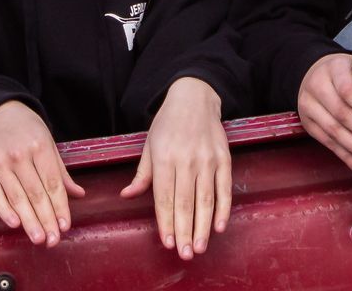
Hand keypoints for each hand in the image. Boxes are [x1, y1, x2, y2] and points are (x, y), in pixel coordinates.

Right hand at [0, 101, 83, 246]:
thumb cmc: (28, 130)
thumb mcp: (49, 143)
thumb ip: (61, 172)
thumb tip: (79, 194)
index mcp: (39, 147)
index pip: (52, 183)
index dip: (60, 207)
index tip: (65, 226)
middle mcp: (19, 155)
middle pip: (35, 194)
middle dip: (46, 220)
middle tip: (53, 240)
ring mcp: (0, 163)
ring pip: (17, 198)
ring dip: (29, 221)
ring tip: (39, 238)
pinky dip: (4, 211)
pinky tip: (15, 224)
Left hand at [119, 77, 230, 259]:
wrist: (194, 97)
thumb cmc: (168, 123)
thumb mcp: (149, 145)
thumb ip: (142, 174)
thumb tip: (127, 195)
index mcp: (164, 158)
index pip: (164, 197)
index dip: (166, 221)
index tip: (167, 242)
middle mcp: (186, 160)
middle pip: (185, 202)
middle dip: (184, 231)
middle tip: (183, 254)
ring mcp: (207, 159)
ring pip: (205, 199)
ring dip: (202, 226)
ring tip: (199, 247)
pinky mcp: (224, 158)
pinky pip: (224, 188)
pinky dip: (223, 209)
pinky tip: (219, 226)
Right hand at [297, 52, 351, 174]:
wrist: (312, 74)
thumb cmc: (347, 73)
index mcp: (335, 68)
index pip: (348, 89)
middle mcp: (317, 86)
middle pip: (342, 113)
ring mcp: (309, 106)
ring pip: (334, 132)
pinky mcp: (308, 125)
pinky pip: (327, 144)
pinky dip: (346, 157)